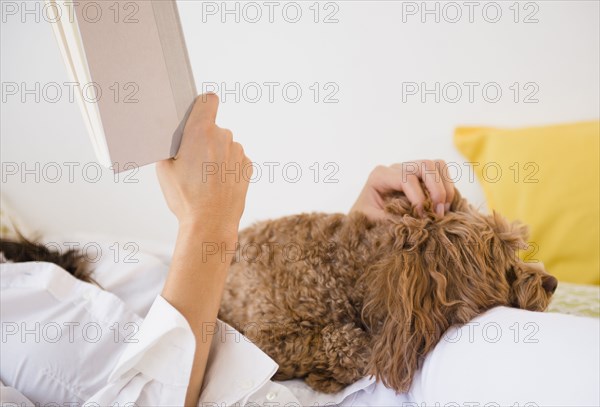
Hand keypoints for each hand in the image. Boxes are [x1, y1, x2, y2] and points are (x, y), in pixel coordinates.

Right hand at [156, 94, 251, 234]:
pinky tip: (217, 184)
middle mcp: (224, 137)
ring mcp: (238, 152)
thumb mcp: (164, 168)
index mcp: (201, 131)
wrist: (210, 223)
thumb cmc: (185, 197)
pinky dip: (227, 166)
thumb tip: (178, 138)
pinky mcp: (247, 166)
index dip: (201, 106)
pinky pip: (235, 159)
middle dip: (203, 139)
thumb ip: (172, 145)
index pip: (208, 100)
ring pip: (225, 145)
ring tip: (205, 178)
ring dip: (217, 154)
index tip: (196, 116)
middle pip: (214, 127)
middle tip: (192, 162)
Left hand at [350, 160, 454, 219]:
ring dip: (445, 187)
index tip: (422, 217)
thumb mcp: (370, 219)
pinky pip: (442, 172)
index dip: (418, 198)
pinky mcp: (421, 176)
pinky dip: (448, 187)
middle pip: (425, 165)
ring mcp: (410, 169)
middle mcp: (396, 168)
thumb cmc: (364, 218)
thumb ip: (389, 219)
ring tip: (443, 209)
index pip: (406, 178)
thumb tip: (415, 221)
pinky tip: (444, 206)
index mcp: (380, 175)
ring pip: (437, 165)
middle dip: (437, 189)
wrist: (363, 217)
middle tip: (438, 212)